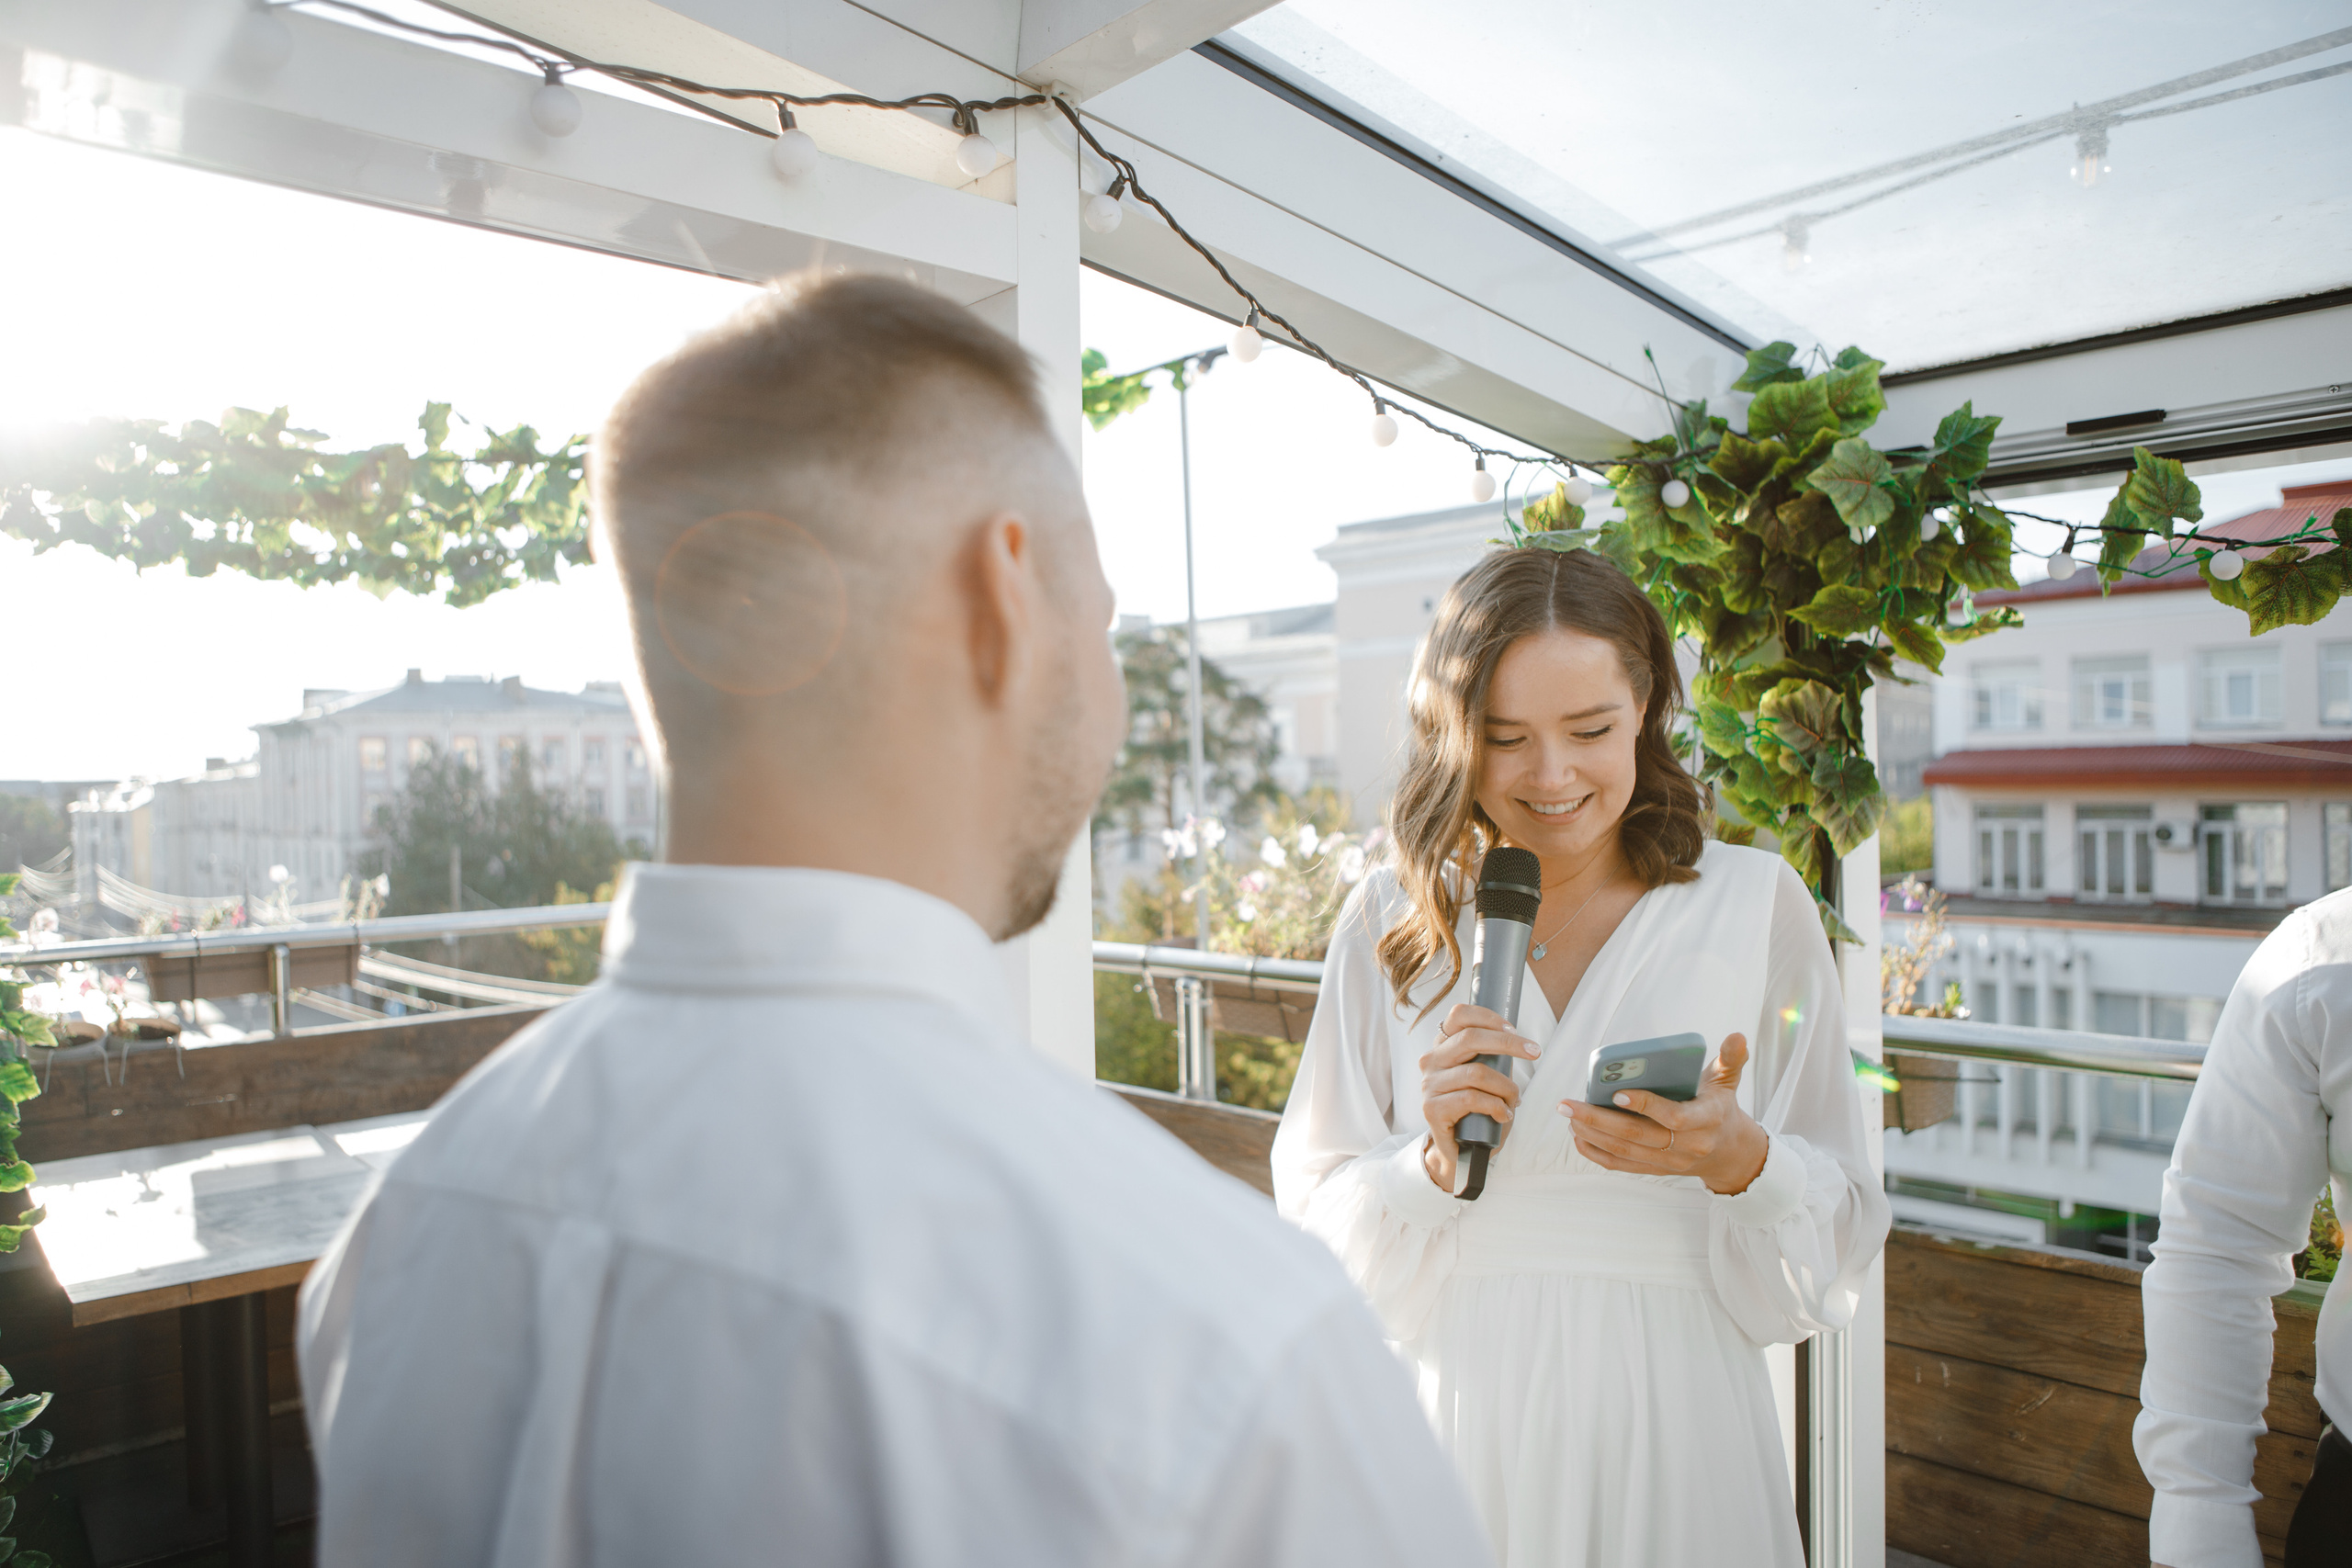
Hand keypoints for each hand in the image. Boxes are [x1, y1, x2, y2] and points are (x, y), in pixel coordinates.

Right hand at [1419, 1003, 1539, 1192]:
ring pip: (1476, 1073)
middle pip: (1470, 1038)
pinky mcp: (1432, 1109)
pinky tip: (1504, 1115)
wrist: (1460, 1151)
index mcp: (1443, 1046)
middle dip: (1508, 1043)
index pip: (1458, 1015)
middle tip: (1534, 1052)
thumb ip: (1494, 1057)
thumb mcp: (1488, 1077)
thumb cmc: (1478, 1111)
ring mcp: (1429, 1085)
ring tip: (1514, 1101)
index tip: (1514, 1030)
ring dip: (1506, 1087)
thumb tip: (1519, 1040)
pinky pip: (1471, 1099)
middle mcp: (1431, 1061)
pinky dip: (1496, 1106)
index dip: (1488, 1017)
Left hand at [1559, 1032, 1769, 1194]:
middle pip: (1637, 1136)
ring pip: (1625, 1151)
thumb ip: (1731, 1058)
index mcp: (1706, 1120)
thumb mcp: (1728, 1081)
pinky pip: (1621, 1165)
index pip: (1674, 1117)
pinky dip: (1596, 1152)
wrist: (1729, 1152)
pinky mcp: (1656, 1169)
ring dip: (1592, 1134)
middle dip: (1598, 1120)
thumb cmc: (1720, 1107)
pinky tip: (1577, 1136)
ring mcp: (1669, 1161)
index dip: (1645, 1106)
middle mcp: (1687, 1146)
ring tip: (1568, 1115)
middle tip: (1568, 1104)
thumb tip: (1737, 1035)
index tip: (1616, 1092)